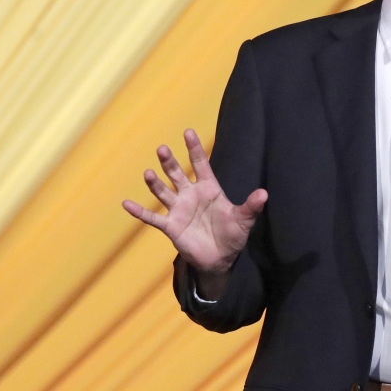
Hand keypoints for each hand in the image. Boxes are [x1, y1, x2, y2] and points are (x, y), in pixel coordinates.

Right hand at [122, 129, 266, 294]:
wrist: (220, 259)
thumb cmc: (233, 235)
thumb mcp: (244, 220)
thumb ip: (251, 206)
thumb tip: (264, 193)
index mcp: (209, 189)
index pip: (200, 164)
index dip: (194, 149)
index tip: (188, 132)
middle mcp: (191, 195)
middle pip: (178, 174)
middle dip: (170, 162)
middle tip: (163, 149)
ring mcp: (179, 210)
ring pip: (163, 192)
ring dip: (155, 183)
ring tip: (147, 173)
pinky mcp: (171, 226)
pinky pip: (153, 217)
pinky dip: (140, 212)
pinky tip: (126, 204)